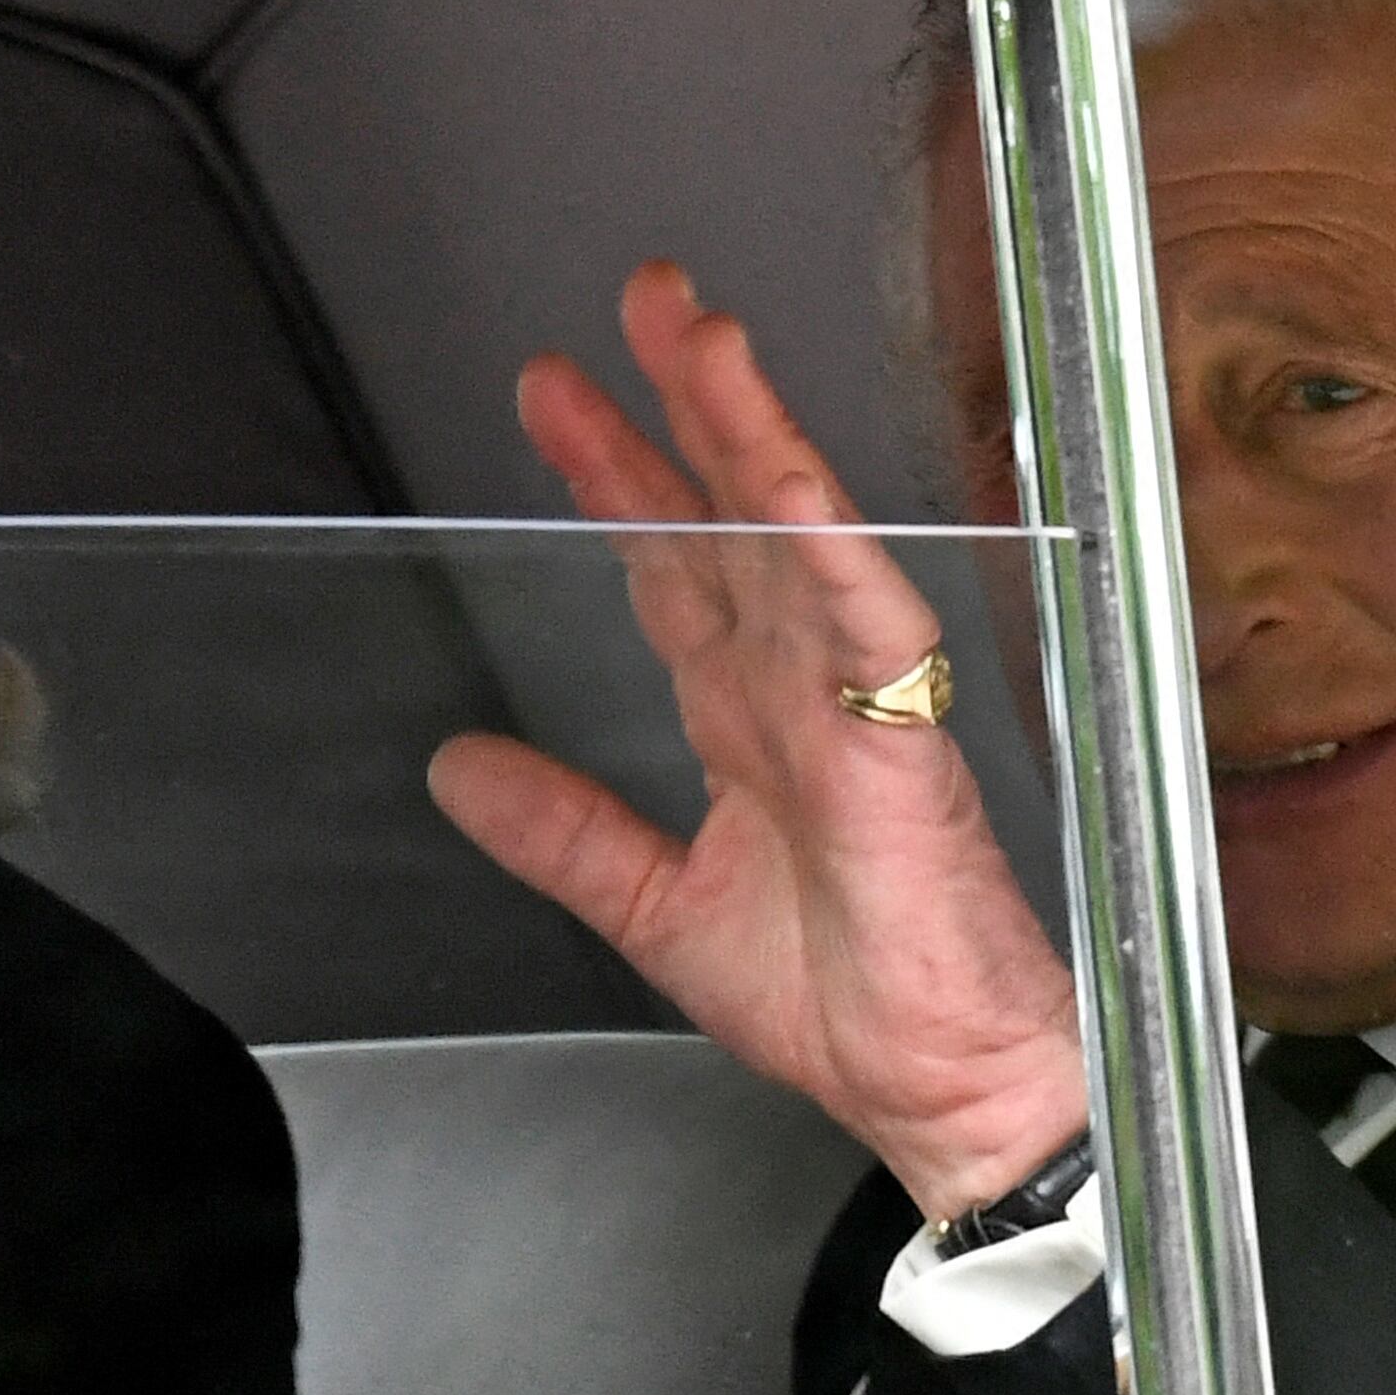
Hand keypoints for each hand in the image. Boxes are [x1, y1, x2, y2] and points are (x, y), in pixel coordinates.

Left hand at [428, 262, 1088, 1217]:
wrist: (938, 1093)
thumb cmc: (847, 1011)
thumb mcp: (657, 911)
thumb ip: (564, 834)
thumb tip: (457, 768)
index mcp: (751, 722)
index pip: (675, 568)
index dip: (618, 479)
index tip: (556, 396)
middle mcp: (803, 692)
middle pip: (731, 519)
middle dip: (683, 406)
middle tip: (634, 302)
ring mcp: (859, 708)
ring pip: (800, 537)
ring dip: (750, 432)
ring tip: (700, 337)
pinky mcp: (907, 747)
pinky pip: (868, 622)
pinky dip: (827, 550)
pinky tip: (785, 483)